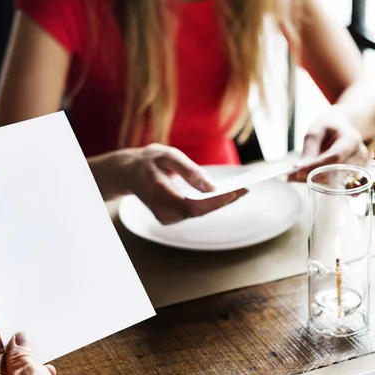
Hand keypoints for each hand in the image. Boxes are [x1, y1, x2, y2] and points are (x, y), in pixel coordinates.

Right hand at [125, 143, 247, 224]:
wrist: (128, 173)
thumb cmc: (149, 161)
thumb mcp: (167, 156)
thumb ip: (189, 171)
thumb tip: (212, 187)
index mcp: (160, 196)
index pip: (194, 206)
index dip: (217, 201)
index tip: (238, 191)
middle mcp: (163, 213)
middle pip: (200, 212)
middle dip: (224, 201)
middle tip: (246, 189)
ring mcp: (166, 218)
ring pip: (199, 213)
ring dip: (219, 203)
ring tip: (241, 190)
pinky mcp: (170, 218)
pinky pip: (195, 212)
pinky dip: (210, 204)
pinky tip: (225, 194)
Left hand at [289, 108, 367, 181]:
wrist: (341, 127)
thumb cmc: (328, 127)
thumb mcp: (316, 131)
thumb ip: (309, 149)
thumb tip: (299, 168)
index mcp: (352, 140)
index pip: (334, 157)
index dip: (316, 165)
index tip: (298, 171)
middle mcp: (358, 155)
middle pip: (335, 171)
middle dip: (312, 175)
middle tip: (291, 176)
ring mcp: (357, 166)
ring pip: (333, 180)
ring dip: (313, 180)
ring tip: (295, 176)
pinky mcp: (352, 175)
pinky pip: (333, 183)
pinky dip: (317, 181)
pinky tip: (306, 176)